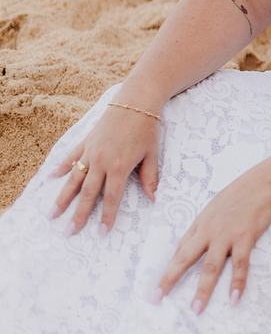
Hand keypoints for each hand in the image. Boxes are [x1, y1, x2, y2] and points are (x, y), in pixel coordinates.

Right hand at [50, 102, 160, 236]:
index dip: (106, 217)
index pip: (111, 198)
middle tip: (68, 232)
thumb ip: (150, 177)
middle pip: (87, 193)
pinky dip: (61, 167)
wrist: (136, 101)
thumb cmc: (148, 127)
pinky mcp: (86, 141)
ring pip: (73, 178)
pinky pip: (71, 157)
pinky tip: (52, 178)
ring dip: (62, 197)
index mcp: (120, 167)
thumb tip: (154, 199)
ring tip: (52, 214)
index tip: (100, 233)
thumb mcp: (152, 153)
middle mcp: (101, 161)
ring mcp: (91, 151)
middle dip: (78, 214)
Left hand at [155, 173, 270, 313]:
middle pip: (185, 258)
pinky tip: (233, 298)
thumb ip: (206, 225)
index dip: (169, 268)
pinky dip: (237, 283)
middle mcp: (209, 230)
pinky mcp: (245, 237)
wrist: (263, 183)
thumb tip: (198, 243)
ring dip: (203, 290)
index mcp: (200, 223)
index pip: (181, 249)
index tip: (160, 286)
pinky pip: (239, 264)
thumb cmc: (241, 194)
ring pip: (210, 267)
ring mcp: (226, 235)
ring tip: (196, 308)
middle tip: (158, 298)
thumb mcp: (215, 207)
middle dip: (170, 279)